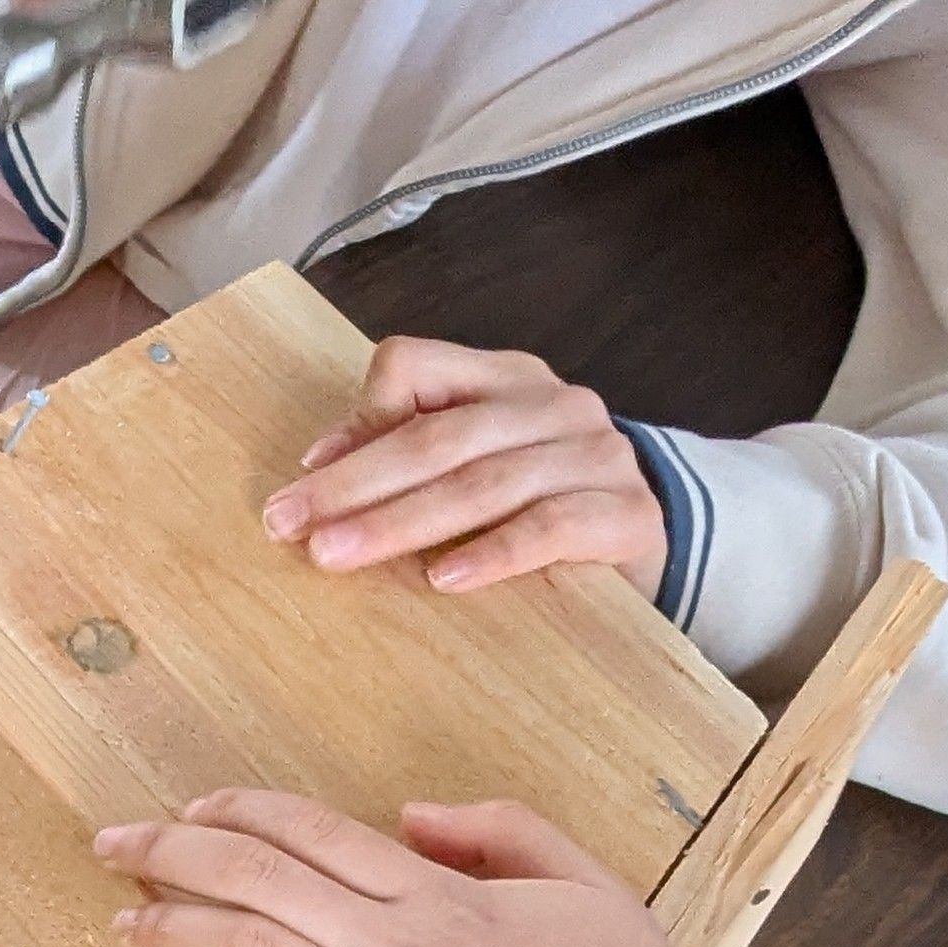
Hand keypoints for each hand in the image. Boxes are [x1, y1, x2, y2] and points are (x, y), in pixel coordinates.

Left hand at [93, 789, 740, 946]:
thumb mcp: (592, 890)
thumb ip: (505, 833)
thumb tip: (412, 816)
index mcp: (446, 899)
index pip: (315, 834)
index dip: (240, 815)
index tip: (191, 812)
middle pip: (257, 879)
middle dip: (171, 853)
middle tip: (114, 846)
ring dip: (170, 928)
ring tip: (122, 920)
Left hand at [258, 341, 667, 598]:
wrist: (656, 547)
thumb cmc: (545, 507)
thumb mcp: (477, 467)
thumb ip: (410, 451)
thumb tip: (319, 465)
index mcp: (506, 378)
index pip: (416, 366)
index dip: (357, 419)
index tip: (305, 480)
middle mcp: (554, 404)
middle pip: (438, 437)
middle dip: (356, 483)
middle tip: (292, 525)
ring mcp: (596, 455)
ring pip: (484, 484)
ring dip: (401, 523)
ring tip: (340, 555)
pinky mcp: (626, 514)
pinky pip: (548, 530)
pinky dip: (492, 555)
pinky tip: (443, 581)